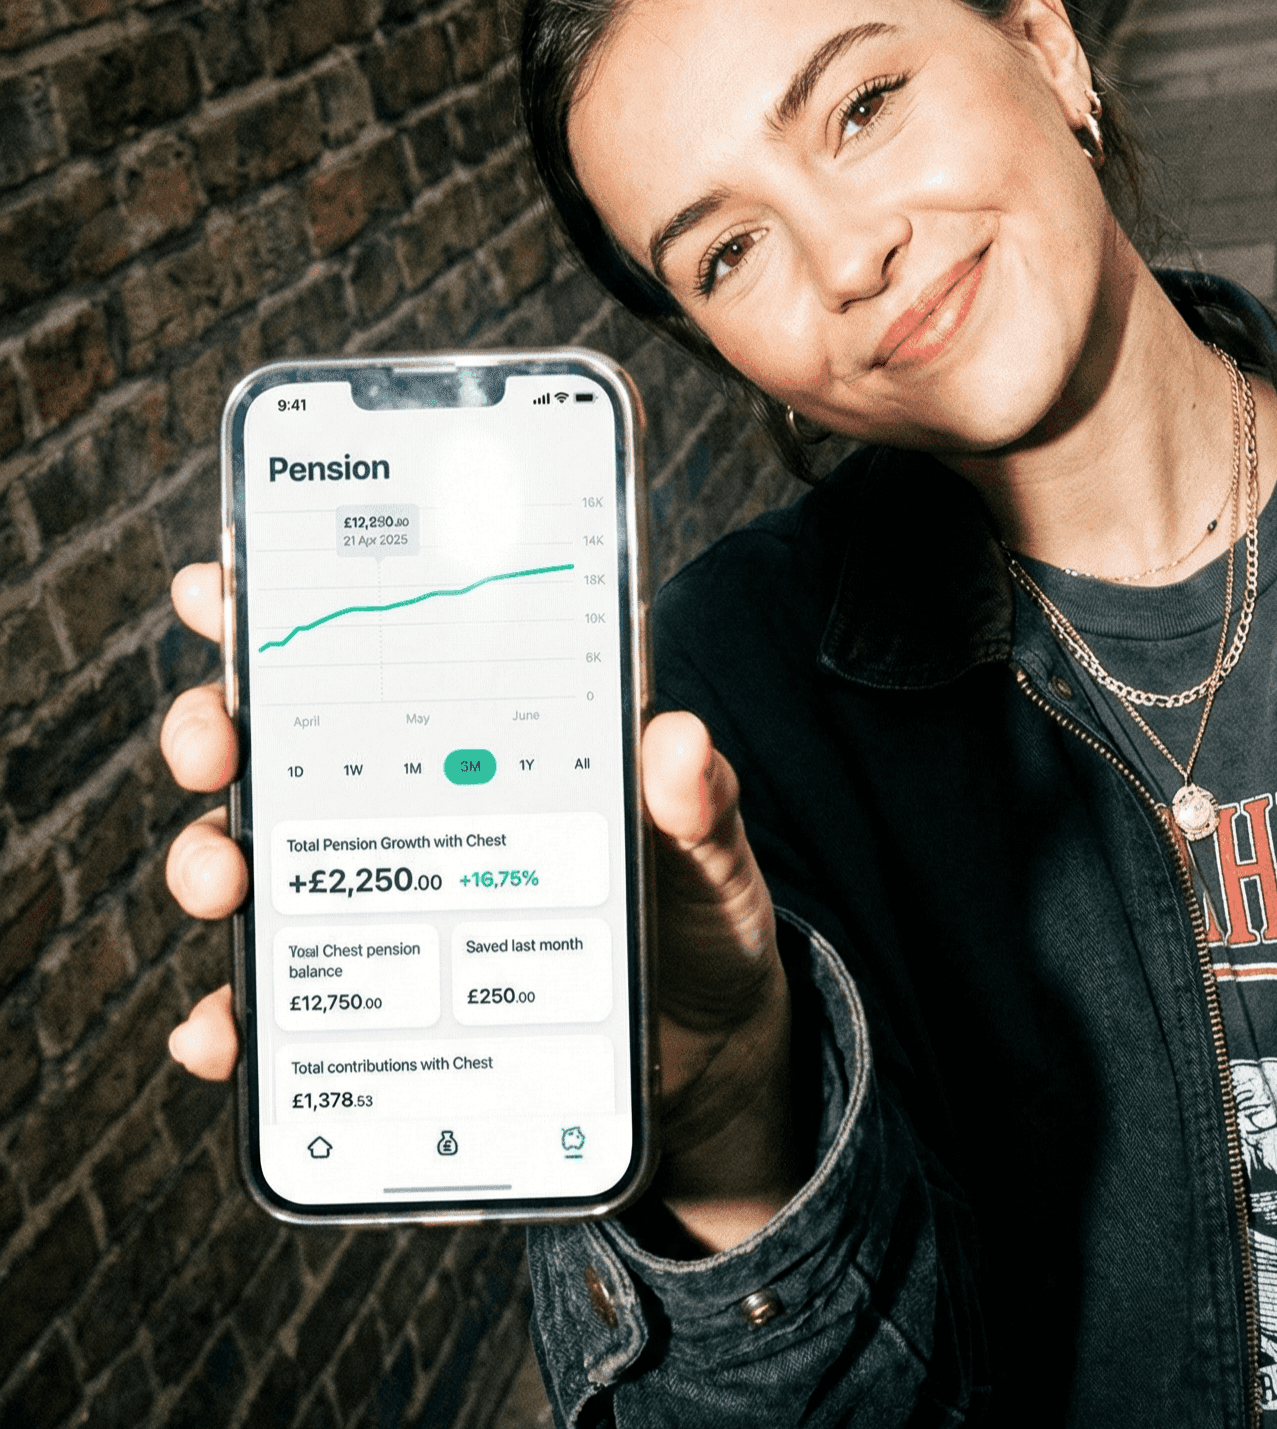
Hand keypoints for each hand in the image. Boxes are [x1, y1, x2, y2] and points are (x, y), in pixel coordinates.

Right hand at [158, 568, 794, 1247]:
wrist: (703, 1047)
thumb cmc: (697, 917)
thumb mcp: (707, 851)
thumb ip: (695, 803)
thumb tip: (679, 738)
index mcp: (484, 743)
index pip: (372, 660)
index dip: (281, 617)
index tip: (213, 589)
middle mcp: (411, 811)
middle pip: (276, 753)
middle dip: (214, 733)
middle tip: (218, 747)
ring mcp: (381, 906)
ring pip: (255, 867)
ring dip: (209, 864)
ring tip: (227, 884)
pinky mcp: (376, 1007)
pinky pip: (281, 1011)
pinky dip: (235, 1020)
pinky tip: (226, 1033)